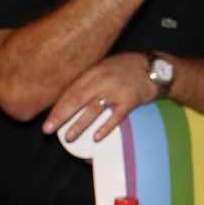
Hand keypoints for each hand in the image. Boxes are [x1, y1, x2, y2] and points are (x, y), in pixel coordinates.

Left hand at [42, 52, 157, 141]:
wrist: (155, 67)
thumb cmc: (127, 68)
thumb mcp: (105, 67)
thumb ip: (89, 80)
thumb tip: (70, 99)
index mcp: (93, 71)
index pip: (70, 91)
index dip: (57, 107)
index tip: (48, 121)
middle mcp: (103, 79)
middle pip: (77, 99)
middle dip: (61, 116)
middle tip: (49, 130)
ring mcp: (117, 89)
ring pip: (94, 109)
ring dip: (80, 124)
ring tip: (69, 137)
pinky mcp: (131, 99)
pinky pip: (116, 115)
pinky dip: (106, 127)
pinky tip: (96, 137)